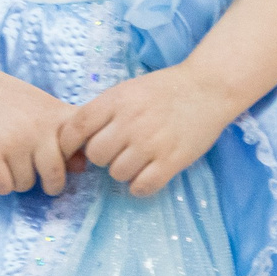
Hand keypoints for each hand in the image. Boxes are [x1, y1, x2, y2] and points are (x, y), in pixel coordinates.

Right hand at [0, 68, 75, 195]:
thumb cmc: (4, 97)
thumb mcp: (39, 106)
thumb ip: (62, 133)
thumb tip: (82, 167)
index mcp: (54, 115)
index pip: (78, 149)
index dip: (71, 160)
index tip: (58, 157)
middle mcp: (37, 128)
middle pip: (55, 176)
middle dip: (47, 184)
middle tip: (34, 173)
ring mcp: (13, 142)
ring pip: (25, 184)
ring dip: (15, 179)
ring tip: (4, 157)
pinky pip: (2, 188)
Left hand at [60, 65, 235, 197]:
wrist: (208, 88)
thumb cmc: (165, 88)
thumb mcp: (128, 89)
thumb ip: (104, 110)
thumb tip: (75, 137)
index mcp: (116, 101)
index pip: (76, 128)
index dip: (68, 143)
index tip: (73, 149)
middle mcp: (130, 122)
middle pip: (95, 155)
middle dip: (102, 157)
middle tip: (117, 150)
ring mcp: (151, 143)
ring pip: (117, 174)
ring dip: (123, 171)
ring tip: (137, 160)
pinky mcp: (171, 161)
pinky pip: (141, 187)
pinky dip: (140, 185)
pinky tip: (147, 174)